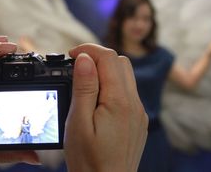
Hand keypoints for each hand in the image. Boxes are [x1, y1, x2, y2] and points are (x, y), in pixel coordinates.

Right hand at [65, 43, 147, 171]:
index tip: (71, 54)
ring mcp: (139, 112)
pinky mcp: (138, 120)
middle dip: (98, 58)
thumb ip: (84, 87)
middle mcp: (134, 104)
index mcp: (120, 101)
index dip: (89, 50)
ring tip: (85, 84)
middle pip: (121, 63)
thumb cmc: (89, 160)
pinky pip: (128, 92)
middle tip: (77, 68)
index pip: (109, 58)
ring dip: (106, 72)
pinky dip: (113, 86)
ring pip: (126, 76)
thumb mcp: (79, 123)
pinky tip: (98, 101)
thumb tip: (85, 59)